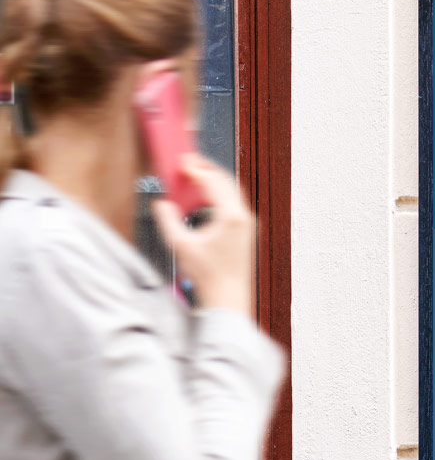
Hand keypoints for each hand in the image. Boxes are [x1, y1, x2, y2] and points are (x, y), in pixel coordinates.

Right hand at [152, 153, 253, 316]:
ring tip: (194, 176)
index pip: (213, 182)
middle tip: (188, 162)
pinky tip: (204, 197)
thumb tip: (161, 204)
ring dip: (213, 180)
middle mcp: (244, 217)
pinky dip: (219, 194)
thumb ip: (168, 220)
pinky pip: (234, 202)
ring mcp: (248, 223)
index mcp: (232, 217)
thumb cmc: (210, 277)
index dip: (196, 169)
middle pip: (226, 181)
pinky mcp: (246, 230)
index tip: (182, 161)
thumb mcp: (181, 246)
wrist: (228, 297)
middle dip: (206, 169)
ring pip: (232, 191)